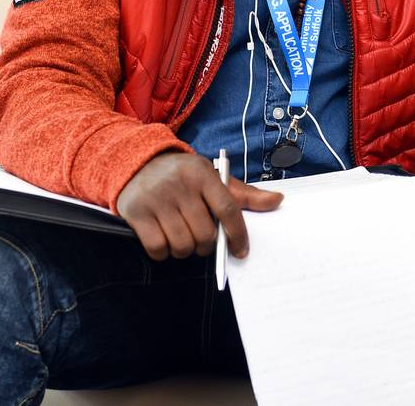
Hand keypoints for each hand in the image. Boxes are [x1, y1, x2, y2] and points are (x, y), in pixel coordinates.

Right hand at [115, 152, 282, 260]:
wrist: (139, 162)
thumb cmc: (183, 176)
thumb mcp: (213, 178)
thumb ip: (244, 195)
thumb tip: (278, 200)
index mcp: (203, 174)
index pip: (228, 209)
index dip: (238, 234)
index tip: (241, 251)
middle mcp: (180, 185)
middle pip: (205, 234)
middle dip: (206, 245)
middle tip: (201, 239)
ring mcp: (156, 199)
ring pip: (182, 245)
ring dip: (184, 250)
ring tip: (181, 237)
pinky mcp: (136, 212)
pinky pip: (157, 248)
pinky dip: (163, 253)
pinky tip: (164, 240)